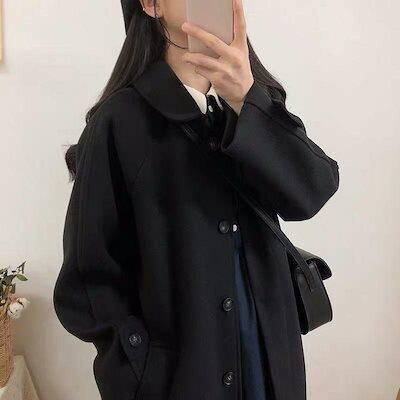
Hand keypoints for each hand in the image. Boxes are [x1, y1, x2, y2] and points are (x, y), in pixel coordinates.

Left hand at [181, 0, 253, 114]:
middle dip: (197, 32)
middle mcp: (233, 57)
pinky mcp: (217, 79)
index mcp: (240, 48)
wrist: (244, 94)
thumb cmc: (239, 72)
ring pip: (202, 59)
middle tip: (185, 26)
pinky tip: (197, 68)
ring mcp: (225, 69)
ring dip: (191, 57)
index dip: (238, 11)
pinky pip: (201, 70)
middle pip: (212, 41)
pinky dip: (197, 68)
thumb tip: (209, 34)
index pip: (240, 26)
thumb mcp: (239, 55)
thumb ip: (228, 44)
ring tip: (185, 56)